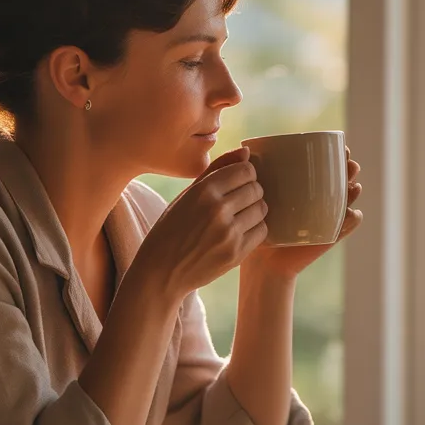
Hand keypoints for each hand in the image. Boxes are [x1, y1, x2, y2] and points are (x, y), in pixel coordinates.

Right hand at [135, 148, 267, 299]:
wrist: (162, 272)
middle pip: (256, 189)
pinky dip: (255, 229)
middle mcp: (218, 209)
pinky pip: (262, 231)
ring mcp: (228, 233)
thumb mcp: (187, 194)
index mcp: (204, 190)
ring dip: (254, 210)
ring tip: (238, 217)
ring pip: (261, 209)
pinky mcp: (236, 253)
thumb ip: (217, 169)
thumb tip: (247, 151)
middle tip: (238, 202)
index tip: (237, 183)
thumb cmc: (172, 228)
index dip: (245, 175)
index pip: (246, 170)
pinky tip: (240, 231)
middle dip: (251, 192)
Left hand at [243, 148, 362, 278]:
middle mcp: (319, 198)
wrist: (259, 259)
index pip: (324, 163)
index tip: (337, 147)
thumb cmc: (251, 222)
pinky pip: (348, 224)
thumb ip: (242, 171)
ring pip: (349, 198)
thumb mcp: (248, 195)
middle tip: (348, 163)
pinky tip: (351, 212)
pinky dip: (353, 218)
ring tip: (353, 185)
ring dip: (355, 189)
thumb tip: (245, 150)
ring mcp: (327, 216)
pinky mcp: (329, 234)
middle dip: (350, 167)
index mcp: (304, 184)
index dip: (335, 153)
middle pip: (342, 177)